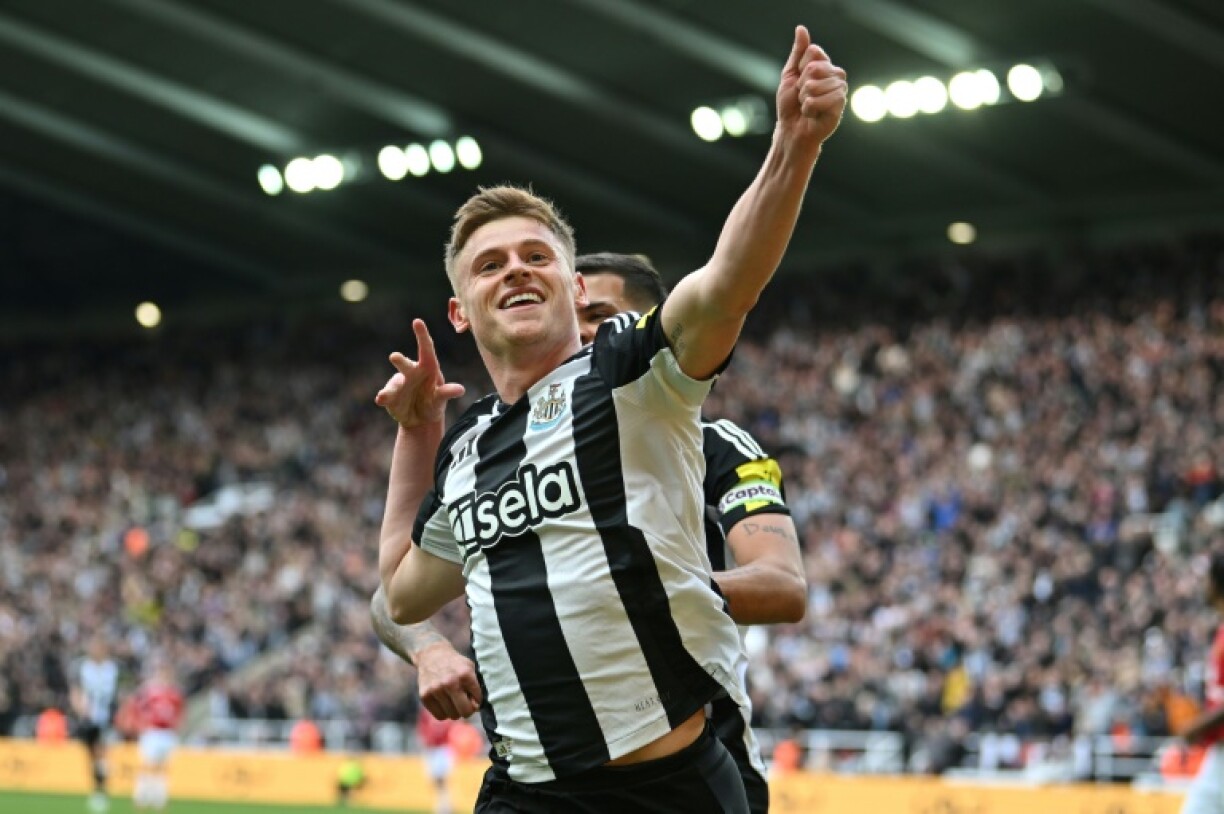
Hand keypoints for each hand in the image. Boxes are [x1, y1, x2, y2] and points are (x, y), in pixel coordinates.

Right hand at [375, 319, 465, 428]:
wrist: (419, 419)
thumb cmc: (433, 402)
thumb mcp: (440, 398)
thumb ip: (447, 392)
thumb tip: (461, 390)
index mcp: (427, 367)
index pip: (426, 349)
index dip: (422, 335)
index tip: (417, 321)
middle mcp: (411, 372)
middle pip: (406, 365)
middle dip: (401, 361)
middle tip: (394, 357)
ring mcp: (399, 384)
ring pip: (394, 383)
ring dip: (390, 388)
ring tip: (384, 395)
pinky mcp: (390, 396)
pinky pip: (386, 395)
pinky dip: (384, 397)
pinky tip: (381, 400)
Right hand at [416, 642, 481, 719]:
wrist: (431, 654)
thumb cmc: (455, 664)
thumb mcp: (470, 668)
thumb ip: (475, 686)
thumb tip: (476, 707)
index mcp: (465, 674)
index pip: (478, 699)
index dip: (477, 700)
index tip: (473, 696)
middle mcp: (450, 682)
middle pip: (465, 712)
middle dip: (468, 710)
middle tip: (465, 703)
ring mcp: (436, 690)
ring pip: (453, 716)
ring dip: (455, 711)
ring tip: (452, 700)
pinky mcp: (424, 696)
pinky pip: (439, 716)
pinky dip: (444, 712)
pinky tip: (443, 702)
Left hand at [776, 25, 847, 150]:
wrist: (792, 129)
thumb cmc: (791, 104)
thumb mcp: (790, 74)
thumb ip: (797, 52)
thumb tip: (801, 28)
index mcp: (826, 65)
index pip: (813, 51)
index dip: (800, 67)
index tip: (799, 81)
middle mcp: (836, 75)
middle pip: (813, 68)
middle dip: (801, 85)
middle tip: (803, 97)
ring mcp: (840, 89)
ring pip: (813, 85)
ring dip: (804, 99)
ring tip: (808, 107)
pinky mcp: (839, 105)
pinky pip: (816, 101)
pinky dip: (808, 110)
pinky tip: (813, 115)